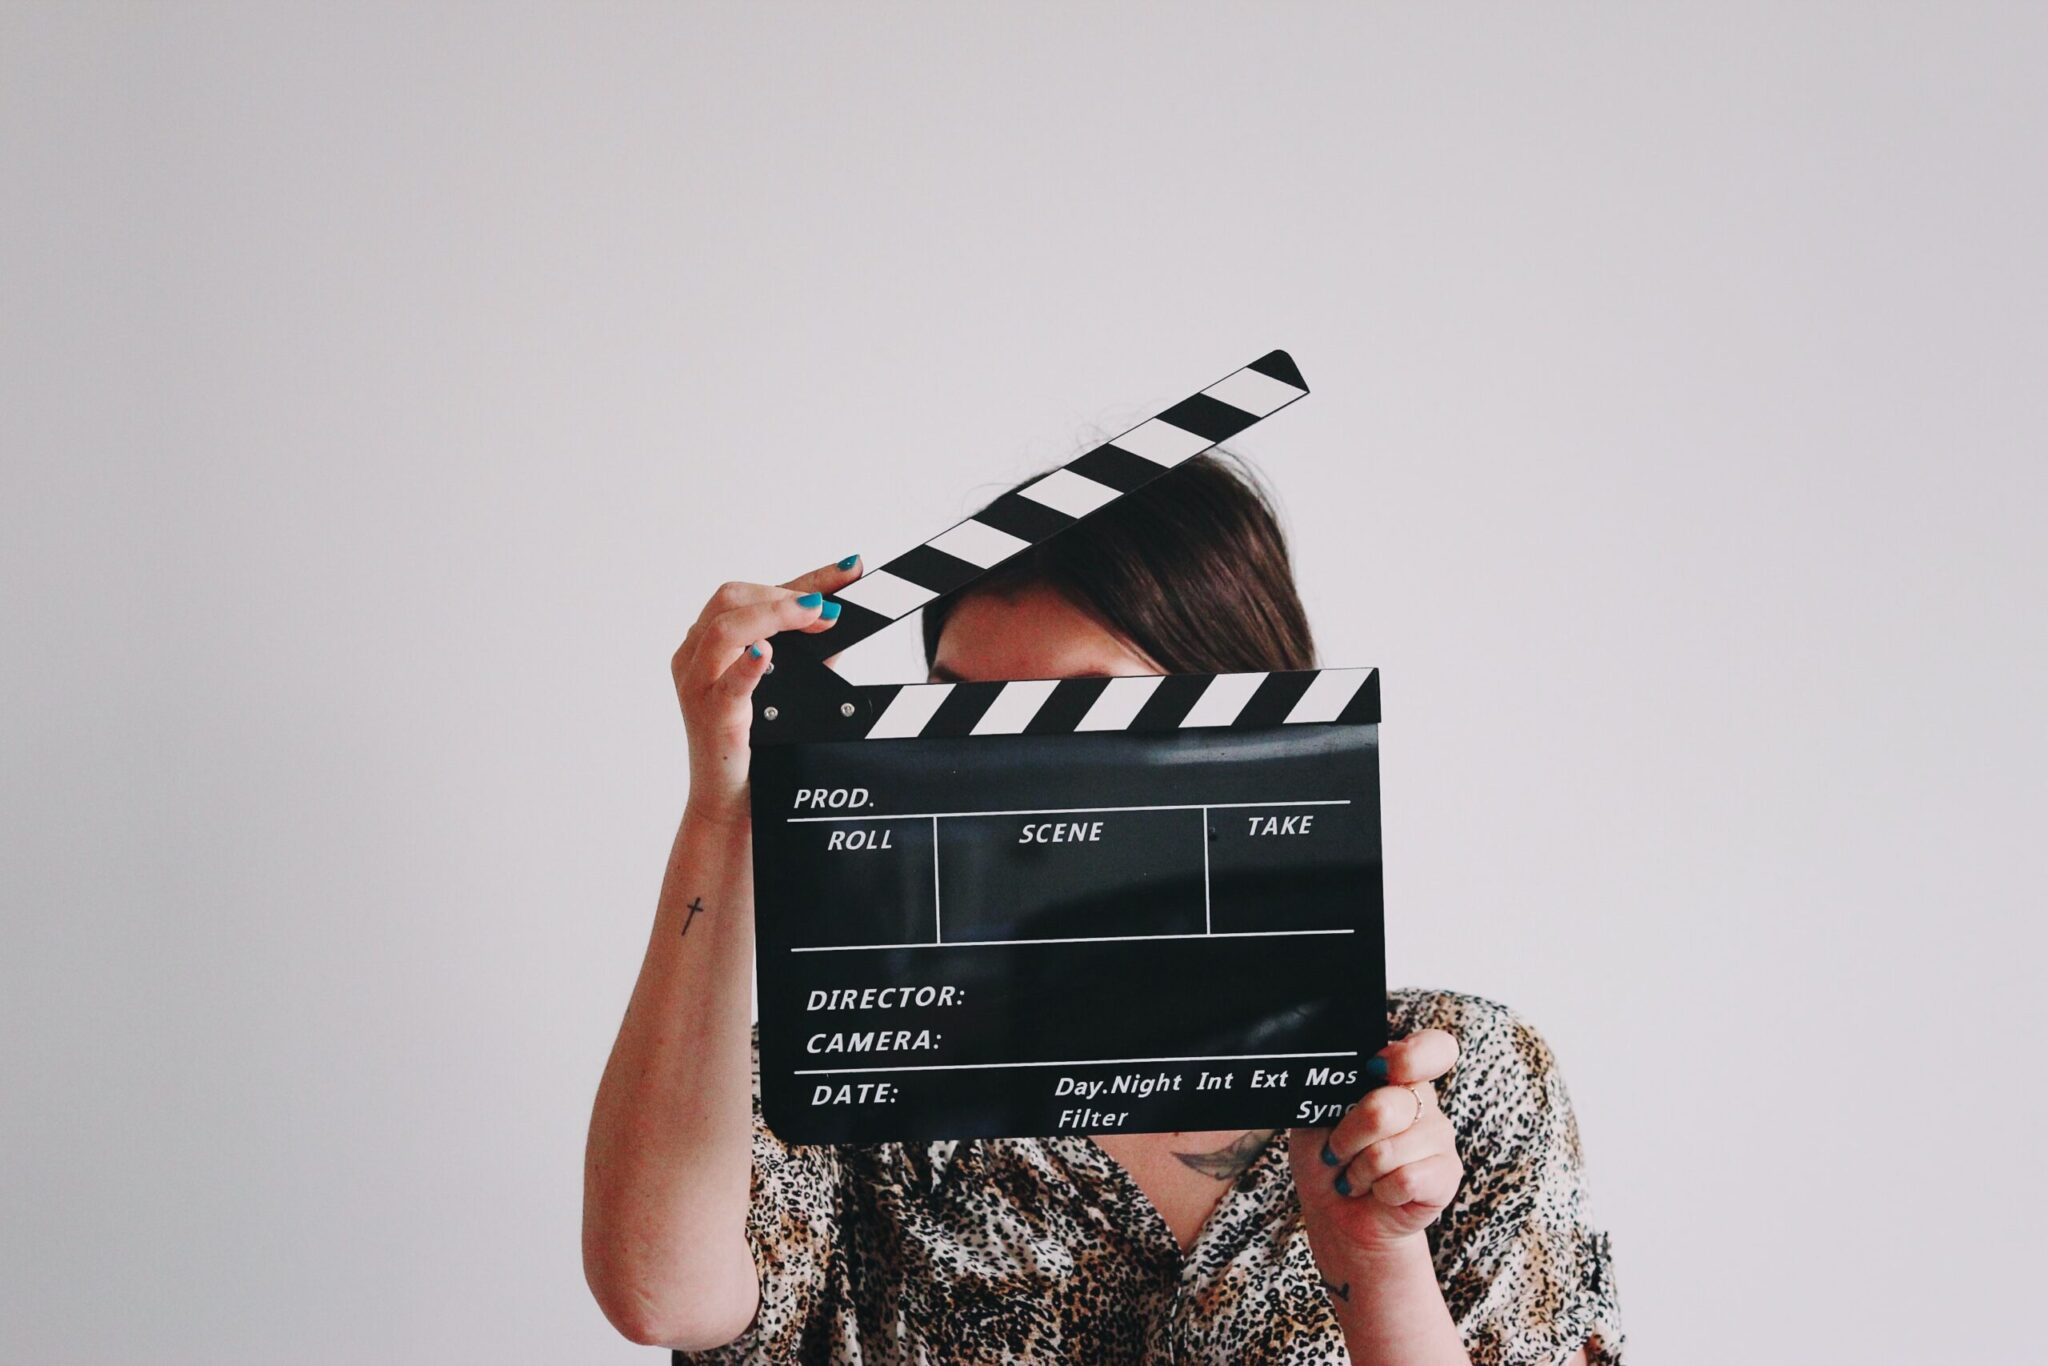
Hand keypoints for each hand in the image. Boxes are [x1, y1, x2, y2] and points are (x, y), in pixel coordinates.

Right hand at [669, 554, 862, 828]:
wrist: (732, 804)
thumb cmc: (757, 745)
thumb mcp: (788, 687)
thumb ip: (810, 652)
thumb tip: (839, 615)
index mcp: (708, 643)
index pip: (753, 594)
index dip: (805, 577)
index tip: (849, 568)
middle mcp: (695, 657)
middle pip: (732, 599)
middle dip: (786, 594)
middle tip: (831, 607)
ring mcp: (697, 686)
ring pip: (724, 628)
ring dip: (774, 615)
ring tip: (814, 614)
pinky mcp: (711, 717)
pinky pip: (725, 684)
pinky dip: (747, 665)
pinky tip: (766, 654)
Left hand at [1288, 1028, 1463, 1257]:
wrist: (1338, 1213)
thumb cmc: (1327, 1157)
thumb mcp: (1315, 1117)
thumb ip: (1330, 1092)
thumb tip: (1338, 1075)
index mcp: (1395, 1075)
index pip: (1433, 1048)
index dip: (1411, 1056)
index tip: (1375, 1067)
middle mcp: (1423, 1101)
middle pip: (1386, 1107)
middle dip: (1347, 1137)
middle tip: (1336, 1151)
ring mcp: (1440, 1137)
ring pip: (1389, 1150)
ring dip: (1359, 1171)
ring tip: (1357, 1176)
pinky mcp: (1447, 1175)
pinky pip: (1405, 1180)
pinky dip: (1380, 1191)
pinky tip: (1381, 1192)